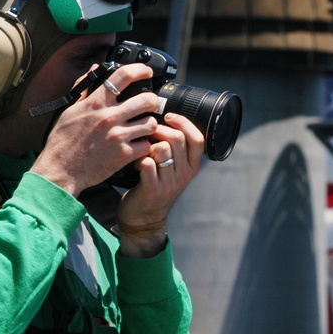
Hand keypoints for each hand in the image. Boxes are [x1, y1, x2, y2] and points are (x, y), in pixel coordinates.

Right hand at [30, 63, 160, 195]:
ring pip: (151, 123)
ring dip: (150, 125)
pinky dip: (145, 146)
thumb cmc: (62, 142)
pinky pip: (147, 145)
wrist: (60, 170)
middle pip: (147, 100)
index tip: (147, 72)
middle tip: (150, 105)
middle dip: (153, 101)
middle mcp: (109, 117)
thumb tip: (93, 69)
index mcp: (96, 103)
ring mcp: (118, 136)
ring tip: (144, 128)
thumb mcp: (69, 110)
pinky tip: (139, 146)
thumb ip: (84, 89)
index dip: (141, 70)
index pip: (124, 76)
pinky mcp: (123, 155)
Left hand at [116, 112, 203, 257]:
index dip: (184, 123)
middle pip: (177, 139)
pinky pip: (147, 163)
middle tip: (148, 131)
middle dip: (159, 129)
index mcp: (192, 167)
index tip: (170, 116)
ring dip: (147, 144)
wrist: (143, 217)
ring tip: (141, 149)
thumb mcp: (173, 169)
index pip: (198, 139)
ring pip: (161, 149)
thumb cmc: (155, 185)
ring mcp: (170, 183)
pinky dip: (138, 158)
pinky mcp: (153, 189)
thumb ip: (174, 149)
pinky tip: (135, 163)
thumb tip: (164, 118)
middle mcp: (184, 175)